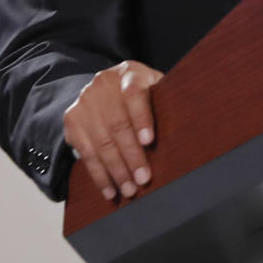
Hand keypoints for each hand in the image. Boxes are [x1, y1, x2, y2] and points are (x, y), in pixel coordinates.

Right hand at [63, 61, 163, 202]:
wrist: (106, 87)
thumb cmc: (142, 92)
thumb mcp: (156, 87)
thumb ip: (166, 100)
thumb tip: (189, 124)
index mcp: (129, 72)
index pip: (134, 94)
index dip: (141, 118)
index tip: (149, 141)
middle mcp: (102, 84)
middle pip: (117, 124)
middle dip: (131, 156)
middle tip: (143, 179)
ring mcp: (85, 101)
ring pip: (101, 142)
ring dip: (116, 171)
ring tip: (129, 190)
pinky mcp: (72, 120)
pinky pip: (86, 153)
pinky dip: (99, 175)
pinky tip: (110, 190)